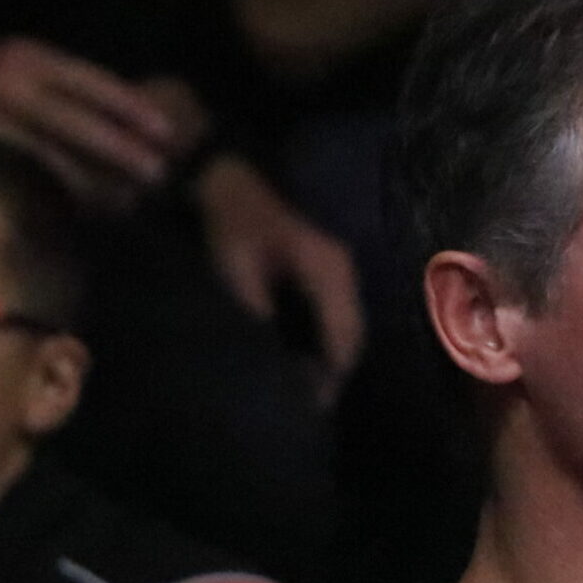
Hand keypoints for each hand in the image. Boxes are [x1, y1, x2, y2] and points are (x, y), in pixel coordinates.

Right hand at [0, 38, 183, 201]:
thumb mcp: (27, 68)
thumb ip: (67, 88)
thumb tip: (130, 117)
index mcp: (33, 54)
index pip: (90, 81)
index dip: (128, 106)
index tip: (164, 130)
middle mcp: (13, 76)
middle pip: (76, 118)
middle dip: (119, 146)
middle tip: (159, 170)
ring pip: (55, 148)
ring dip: (97, 174)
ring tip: (132, 194)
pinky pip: (33, 164)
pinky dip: (65, 180)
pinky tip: (92, 198)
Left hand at [195, 153, 365, 403]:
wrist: (229, 176)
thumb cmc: (233, 219)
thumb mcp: (236, 267)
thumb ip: (256, 311)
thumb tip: (272, 358)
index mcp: (328, 272)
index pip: (344, 338)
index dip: (331, 377)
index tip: (312, 406)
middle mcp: (344, 272)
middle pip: (353, 336)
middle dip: (335, 373)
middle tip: (310, 403)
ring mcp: (339, 268)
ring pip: (347, 325)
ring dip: (332, 356)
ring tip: (307, 384)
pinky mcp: (327, 267)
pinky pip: (336, 312)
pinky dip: (326, 338)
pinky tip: (305, 352)